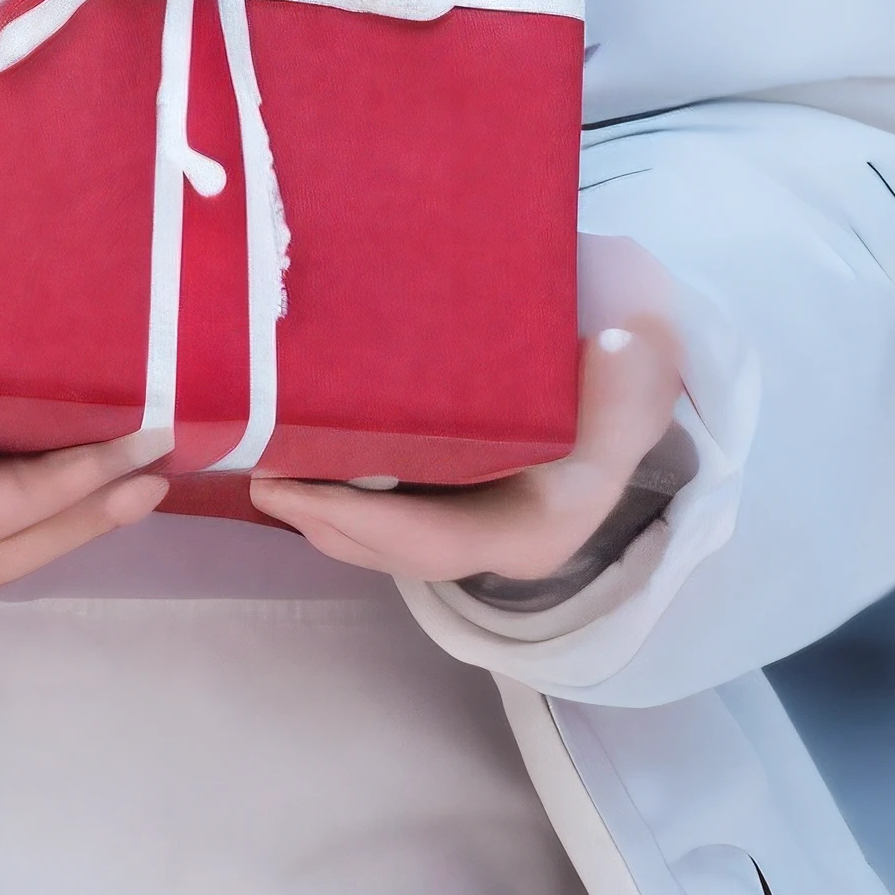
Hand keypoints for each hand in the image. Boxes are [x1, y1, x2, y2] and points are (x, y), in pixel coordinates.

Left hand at [248, 311, 684, 587]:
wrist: (630, 351)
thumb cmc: (624, 359)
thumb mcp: (637, 364)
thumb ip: (628, 370)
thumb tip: (612, 344)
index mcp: (540, 527)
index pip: (435, 544)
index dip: (360, 525)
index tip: (292, 493)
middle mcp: (501, 541)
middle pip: (395, 550)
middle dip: (323, 521)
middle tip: (257, 475)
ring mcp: (476, 523)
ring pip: (386, 535)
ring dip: (322, 510)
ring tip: (262, 467)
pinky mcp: (454, 497)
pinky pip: (389, 507)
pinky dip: (340, 489)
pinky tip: (296, 454)